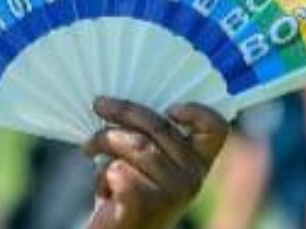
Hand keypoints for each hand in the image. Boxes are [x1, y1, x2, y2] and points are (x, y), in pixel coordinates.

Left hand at [82, 97, 229, 228]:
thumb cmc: (129, 195)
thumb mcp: (147, 163)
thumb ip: (149, 137)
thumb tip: (117, 100)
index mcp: (198, 163)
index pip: (215, 129)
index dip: (197, 111)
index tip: (170, 109)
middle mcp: (192, 178)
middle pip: (158, 125)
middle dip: (123, 111)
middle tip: (99, 104)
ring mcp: (172, 193)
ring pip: (133, 144)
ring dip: (104, 142)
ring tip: (89, 149)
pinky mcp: (145, 205)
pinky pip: (117, 169)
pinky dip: (101, 175)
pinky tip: (104, 188)